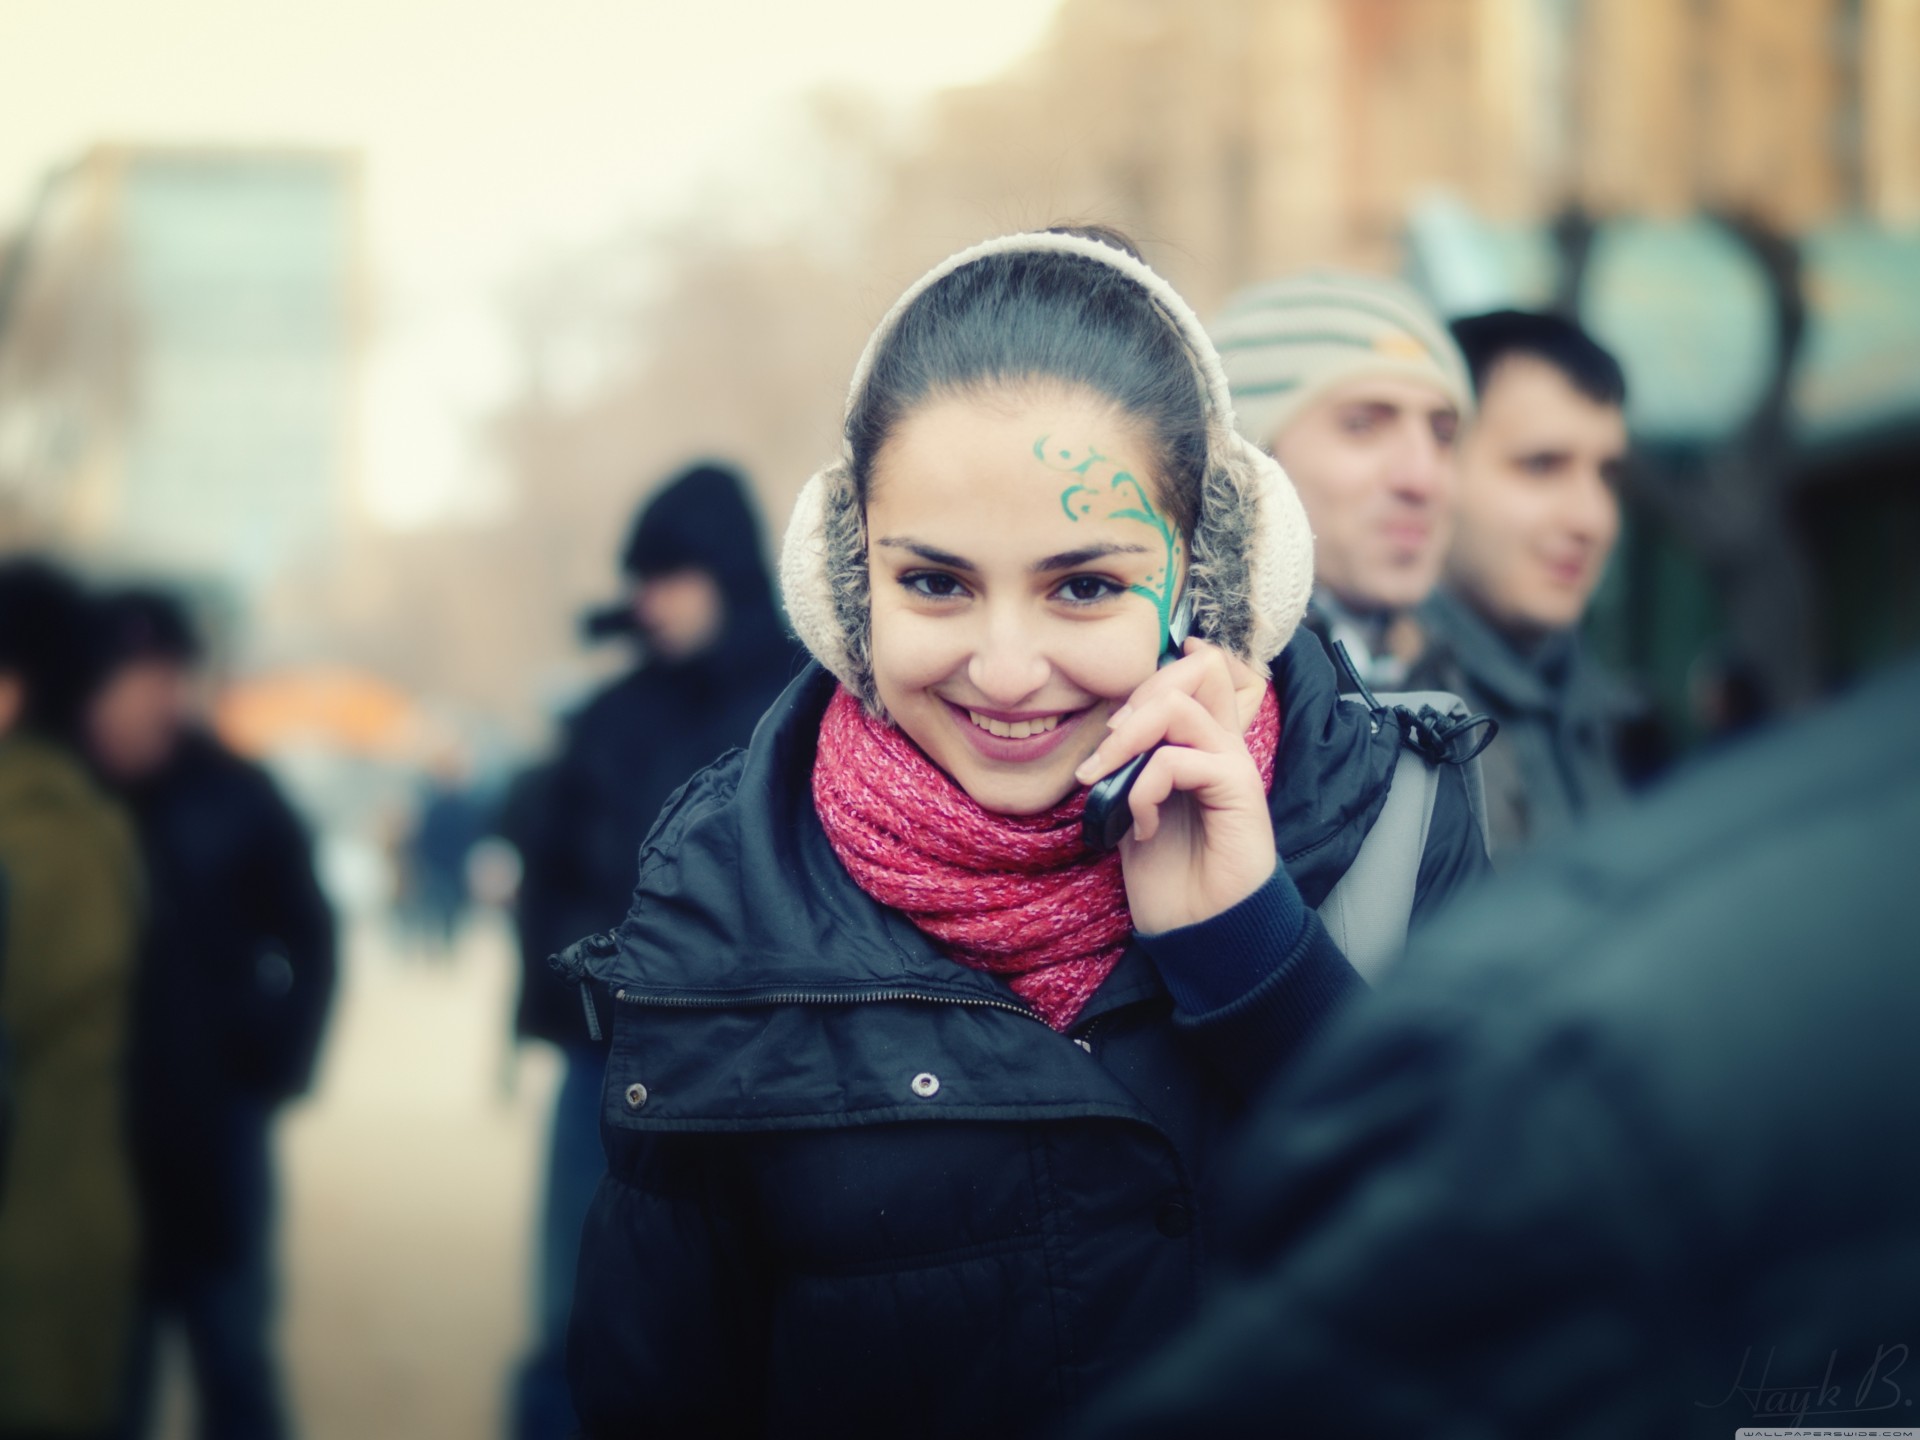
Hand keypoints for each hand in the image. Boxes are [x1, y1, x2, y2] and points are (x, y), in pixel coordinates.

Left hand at [1074, 638, 1275, 934]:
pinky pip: (1178, 761)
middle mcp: (1225, 746)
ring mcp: (1234, 765)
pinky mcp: (1240, 790)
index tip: (1117, 714)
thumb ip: (1133, 764)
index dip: (1160, 672)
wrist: (1200, 929)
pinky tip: (1143, 825)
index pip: (1200, 673)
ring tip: (1104, 779)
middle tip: (1103, 748)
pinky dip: (1144, 789)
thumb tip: (1109, 731)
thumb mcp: (1135, 806)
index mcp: (1205, 746)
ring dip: (1127, 739)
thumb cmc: (1169, 874)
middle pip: (1197, 670)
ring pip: (1181, 707)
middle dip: (1136, 698)